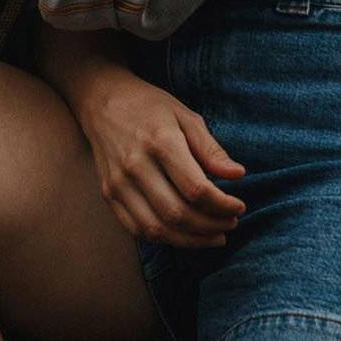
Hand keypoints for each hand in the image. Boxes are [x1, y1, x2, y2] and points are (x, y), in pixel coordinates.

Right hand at [68, 66, 246, 248]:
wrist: (102, 100)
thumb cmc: (150, 106)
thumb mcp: (186, 117)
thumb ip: (211, 149)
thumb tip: (238, 174)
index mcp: (160, 142)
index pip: (196, 189)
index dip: (222, 205)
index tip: (239, 206)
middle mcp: (136, 166)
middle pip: (178, 214)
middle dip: (211, 226)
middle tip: (230, 224)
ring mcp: (118, 183)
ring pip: (157, 229)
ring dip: (190, 240)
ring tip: (213, 236)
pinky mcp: (108, 194)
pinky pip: (137, 229)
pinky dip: (164, 238)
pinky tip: (185, 235)